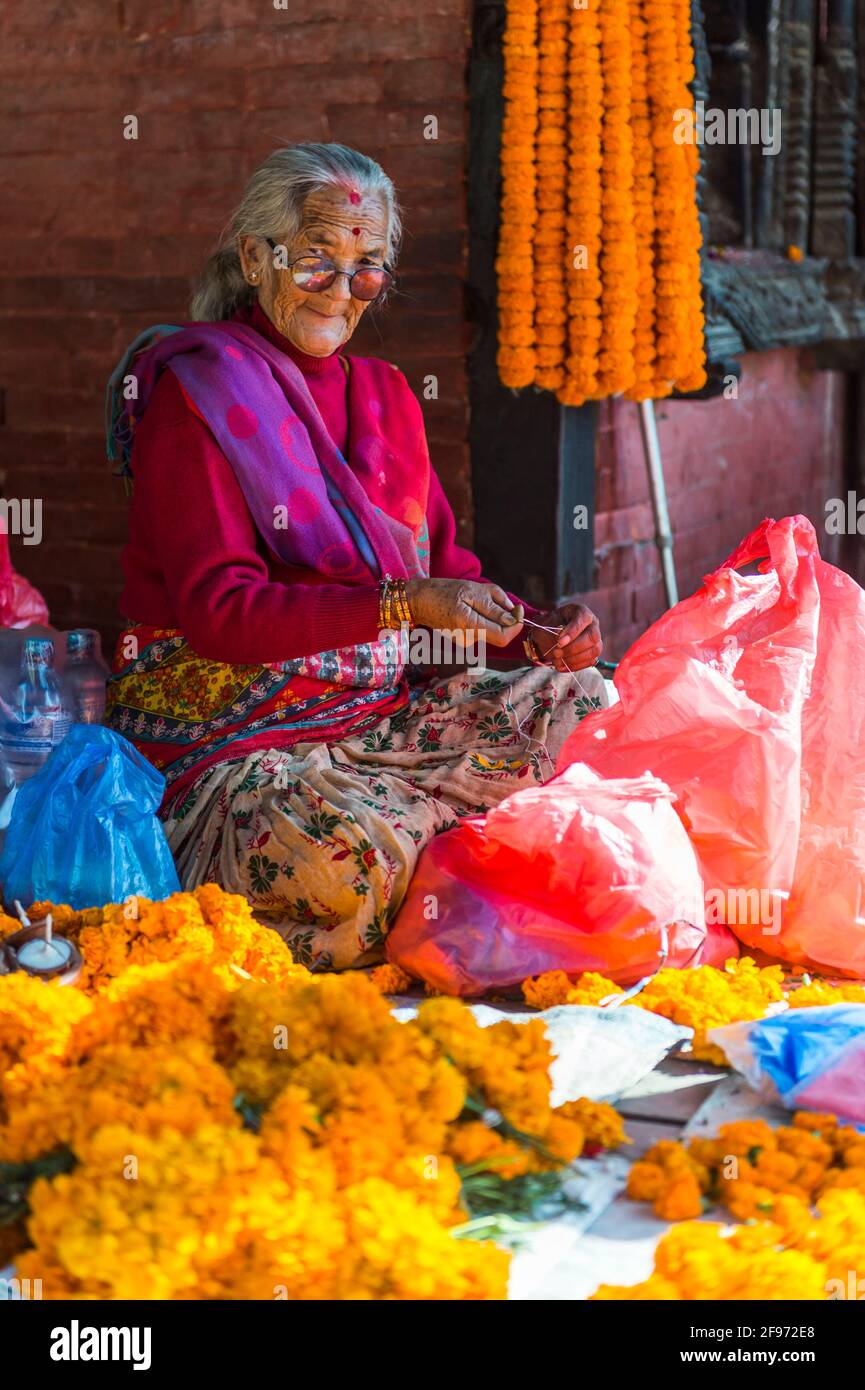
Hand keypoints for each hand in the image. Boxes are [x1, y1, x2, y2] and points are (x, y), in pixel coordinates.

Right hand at [405, 579, 523, 647]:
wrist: (418, 601)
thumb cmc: (442, 591)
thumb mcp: (471, 591)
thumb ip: (494, 605)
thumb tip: (513, 617)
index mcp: (470, 626)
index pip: (504, 637)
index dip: (516, 624)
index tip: (517, 609)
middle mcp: (468, 639)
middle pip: (499, 634)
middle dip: (504, 617)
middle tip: (495, 598)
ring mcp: (465, 642)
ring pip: (491, 630)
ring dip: (492, 615)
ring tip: (475, 600)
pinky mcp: (462, 639)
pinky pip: (482, 629)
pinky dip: (483, 618)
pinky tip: (469, 607)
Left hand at [531, 603, 601, 671]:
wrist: (548, 636)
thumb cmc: (548, 626)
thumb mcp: (546, 624)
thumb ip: (552, 630)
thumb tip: (560, 638)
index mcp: (581, 611)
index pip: (583, 619)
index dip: (573, 632)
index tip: (559, 642)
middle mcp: (592, 624)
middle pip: (592, 637)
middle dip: (574, 648)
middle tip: (556, 653)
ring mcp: (595, 639)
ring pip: (594, 651)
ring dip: (574, 659)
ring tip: (556, 661)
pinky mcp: (593, 653)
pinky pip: (589, 662)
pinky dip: (574, 666)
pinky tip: (561, 666)